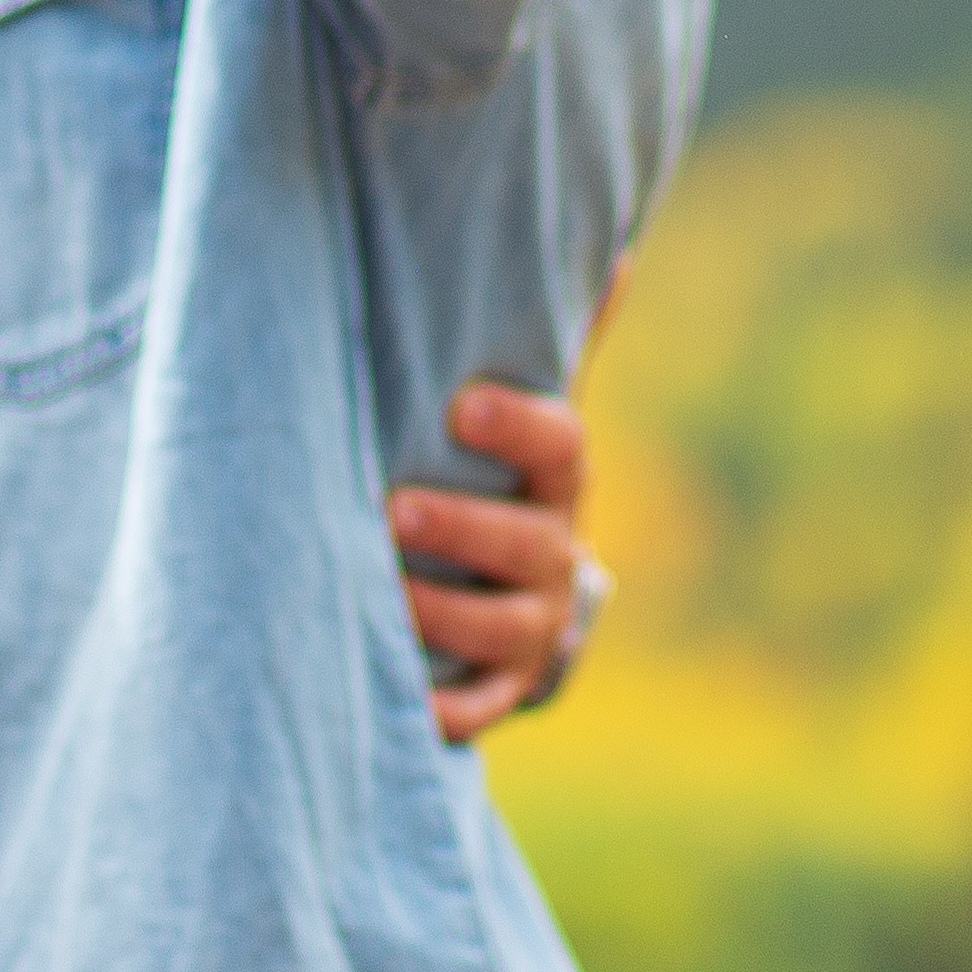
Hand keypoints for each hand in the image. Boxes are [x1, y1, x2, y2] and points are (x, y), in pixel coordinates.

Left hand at [400, 380, 596, 743]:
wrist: (500, 577)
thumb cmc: (467, 471)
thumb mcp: (482, 418)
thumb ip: (493, 354)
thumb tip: (586, 261)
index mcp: (554, 478)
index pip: (559, 445)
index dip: (517, 425)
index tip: (460, 405)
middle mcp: (555, 552)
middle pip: (528, 542)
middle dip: (462, 526)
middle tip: (394, 510)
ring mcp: (535, 624)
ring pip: (503, 627)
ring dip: (443, 612)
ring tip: (384, 595)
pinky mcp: (503, 685)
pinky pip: (481, 705)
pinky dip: (447, 710)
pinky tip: (401, 695)